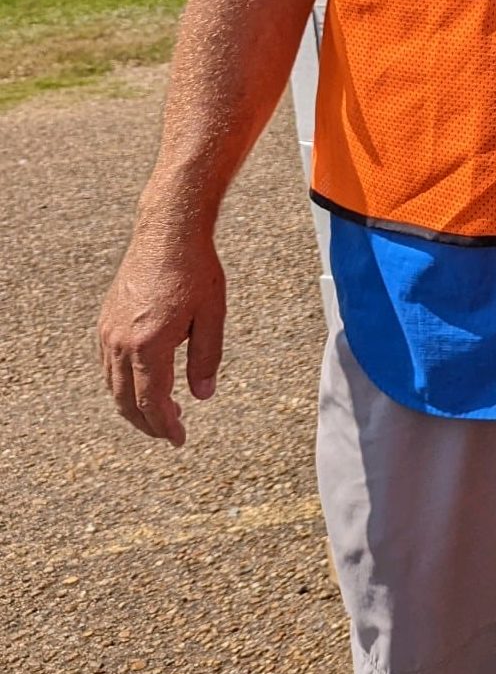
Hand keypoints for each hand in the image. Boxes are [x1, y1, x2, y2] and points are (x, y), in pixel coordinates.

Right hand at [97, 231, 226, 445]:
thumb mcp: (212, 316)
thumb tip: (203, 395)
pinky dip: (123, 384)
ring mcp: (108, 332)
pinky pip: (109, 365)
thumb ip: (207, 359)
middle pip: (127, 400)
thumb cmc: (195, 272)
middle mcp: (121, 342)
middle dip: (148, 423)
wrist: (166, 235)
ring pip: (114, 385)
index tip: (179, 439)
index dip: (165, 425)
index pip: (152, 401)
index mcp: (149, 344)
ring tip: (160, 415)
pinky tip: (142, 386)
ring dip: (133, 407)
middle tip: (170, 434)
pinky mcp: (105, 322)